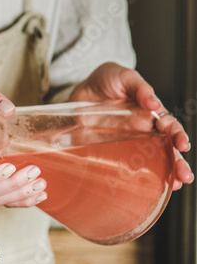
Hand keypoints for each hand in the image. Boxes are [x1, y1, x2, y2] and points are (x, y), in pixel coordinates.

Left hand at [68, 62, 192, 189]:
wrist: (79, 90)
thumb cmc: (106, 80)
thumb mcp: (123, 76)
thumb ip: (139, 87)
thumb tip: (154, 103)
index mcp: (151, 112)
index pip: (170, 126)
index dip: (178, 136)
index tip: (182, 145)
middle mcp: (144, 130)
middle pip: (167, 149)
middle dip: (178, 163)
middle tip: (184, 176)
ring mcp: (129, 142)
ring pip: (152, 161)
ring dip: (165, 174)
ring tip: (173, 185)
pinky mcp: (113, 150)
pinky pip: (127, 166)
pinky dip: (137, 177)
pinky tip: (145, 187)